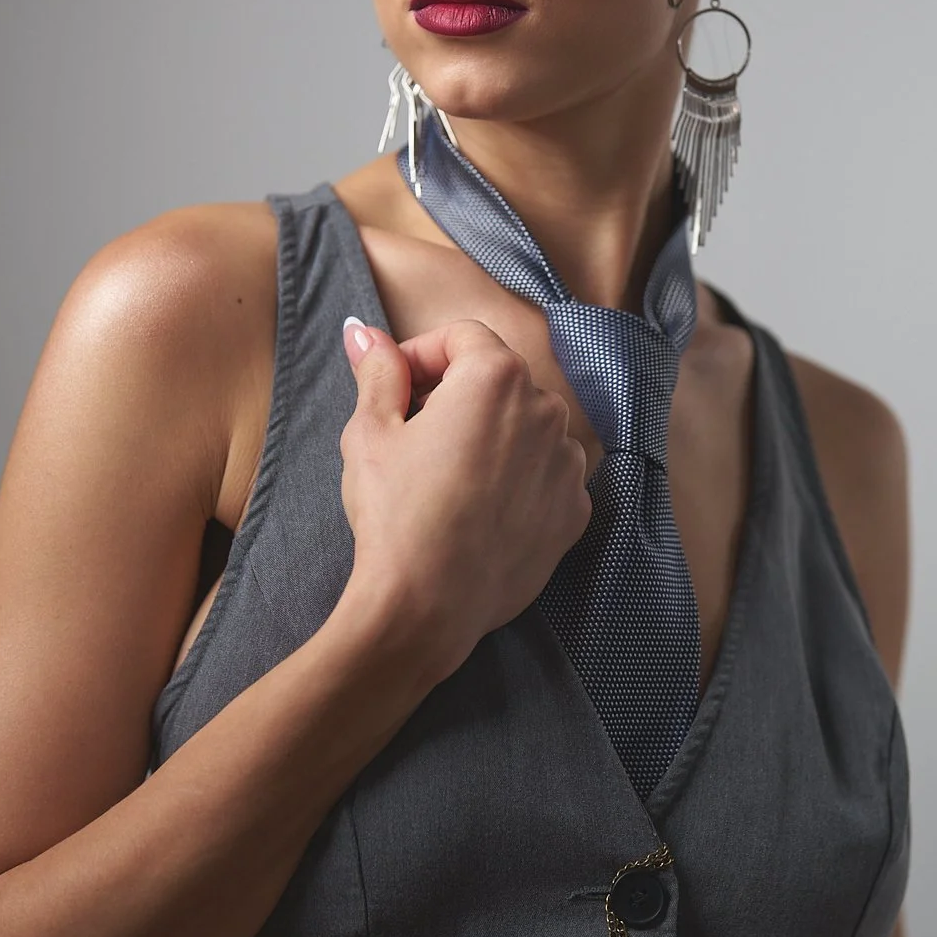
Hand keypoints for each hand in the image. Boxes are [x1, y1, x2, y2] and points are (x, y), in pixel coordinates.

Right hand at [339, 315, 589, 676]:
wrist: (428, 604)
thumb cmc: (396, 513)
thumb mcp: (371, 432)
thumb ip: (378, 372)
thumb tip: (363, 332)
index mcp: (496, 377)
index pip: (462, 337)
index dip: (421, 356)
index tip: (395, 389)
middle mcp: (545, 410)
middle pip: (497, 379)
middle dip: (455, 395)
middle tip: (411, 436)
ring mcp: (567, 463)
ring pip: (524, 427)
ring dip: (490, 436)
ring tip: (445, 478)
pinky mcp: (574, 510)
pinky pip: (544, 474)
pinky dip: (516, 479)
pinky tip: (476, 509)